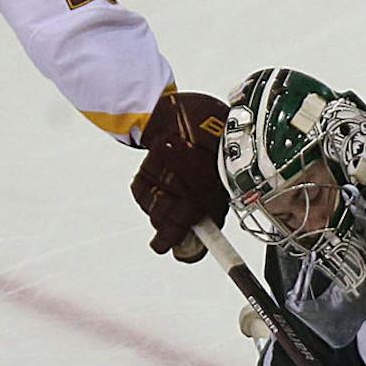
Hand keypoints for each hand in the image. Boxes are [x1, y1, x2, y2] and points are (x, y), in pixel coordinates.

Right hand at [131, 90, 228, 260]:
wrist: (187, 114)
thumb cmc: (211, 146)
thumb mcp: (223, 177)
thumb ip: (213, 206)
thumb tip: (203, 234)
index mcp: (208, 192)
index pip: (191, 229)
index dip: (181, 247)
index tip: (171, 251)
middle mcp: (184, 188)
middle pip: (166, 227)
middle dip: (168, 229)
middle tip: (172, 224)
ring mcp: (163, 180)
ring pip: (153, 213)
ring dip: (158, 211)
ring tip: (169, 195)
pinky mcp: (146, 170)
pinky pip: (141, 195)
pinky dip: (147, 195)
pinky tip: (158, 184)